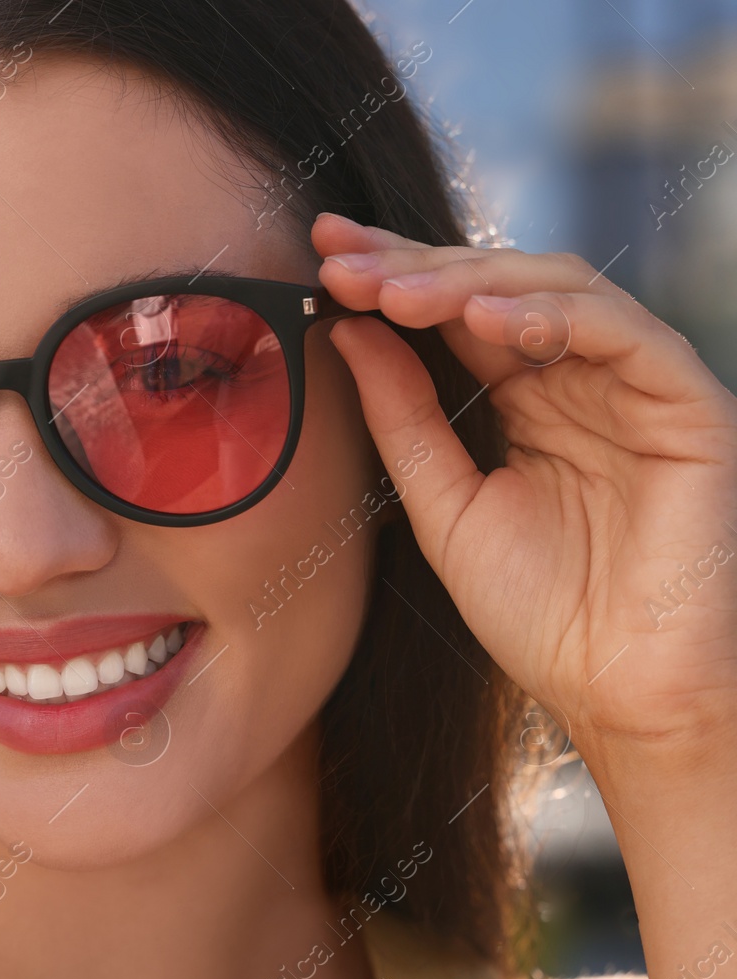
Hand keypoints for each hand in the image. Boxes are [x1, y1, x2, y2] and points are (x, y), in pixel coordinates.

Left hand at [312, 212, 736, 756]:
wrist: (618, 692)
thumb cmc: (539, 612)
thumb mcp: (444, 504)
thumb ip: (404, 418)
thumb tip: (348, 330)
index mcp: (524, 399)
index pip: (454, 313)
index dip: (391, 277)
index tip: (320, 256)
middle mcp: (579, 379)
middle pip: (497, 287)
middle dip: (414, 265)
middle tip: (340, 256)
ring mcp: (635, 386)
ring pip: (558, 290)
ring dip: (471, 283)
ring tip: (396, 291)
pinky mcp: (688, 404)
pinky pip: (626, 334)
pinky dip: (554, 317)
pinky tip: (484, 322)